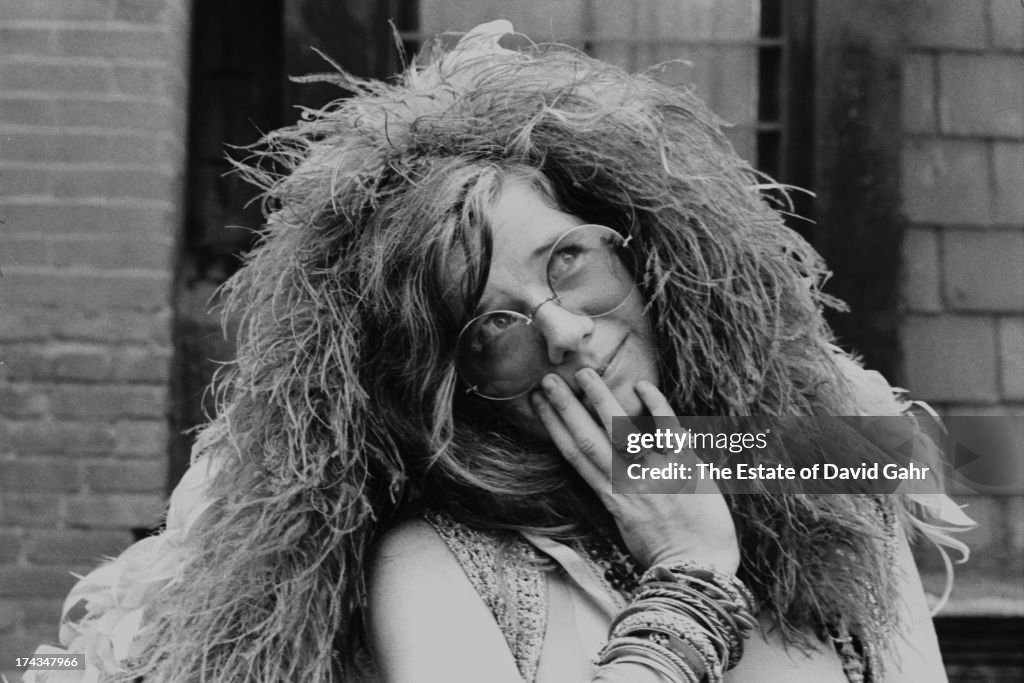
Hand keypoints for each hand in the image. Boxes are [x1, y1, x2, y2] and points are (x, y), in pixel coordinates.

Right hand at [530, 369, 739, 573]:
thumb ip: (620, 498)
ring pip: (619, 431)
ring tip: (584, 374)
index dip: (555, 427)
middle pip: (588, 439)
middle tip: (549, 380)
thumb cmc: (666, 554)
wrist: (698, 571)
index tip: (539, 405)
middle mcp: (626, 483)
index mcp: (611, 497)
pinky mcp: (685, 468)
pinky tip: (641, 386)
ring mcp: (654, 474)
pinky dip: (655, 406)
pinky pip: (667, 430)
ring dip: (600, 400)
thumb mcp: (631, 526)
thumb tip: (612, 474)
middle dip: (566, 408)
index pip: (575, 455)